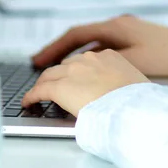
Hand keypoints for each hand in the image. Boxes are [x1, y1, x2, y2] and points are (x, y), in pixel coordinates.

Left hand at [22, 49, 149, 115]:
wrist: (133, 110)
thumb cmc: (139, 103)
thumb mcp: (134, 84)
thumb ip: (121, 82)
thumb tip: (119, 93)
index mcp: (109, 56)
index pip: (86, 62)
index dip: (77, 72)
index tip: (76, 79)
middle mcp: (89, 59)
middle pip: (66, 65)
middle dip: (59, 75)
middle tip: (54, 86)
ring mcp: (73, 71)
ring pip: (51, 75)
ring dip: (45, 84)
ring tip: (39, 93)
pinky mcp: (60, 88)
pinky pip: (41, 90)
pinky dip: (32, 96)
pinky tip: (28, 102)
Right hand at [31, 14, 167, 77]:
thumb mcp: (133, 62)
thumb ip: (105, 64)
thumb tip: (79, 71)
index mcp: (114, 27)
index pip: (75, 34)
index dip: (54, 48)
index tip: (37, 60)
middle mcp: (117, 25)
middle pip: (80, 37)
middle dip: (58, 50)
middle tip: (38, 64)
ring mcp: (126, 32)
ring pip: (91, 42)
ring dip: (73, 54)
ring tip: (56, 69)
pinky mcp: (134, 40)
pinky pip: (103, 47)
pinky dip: (89, 56)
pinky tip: (85, 70)